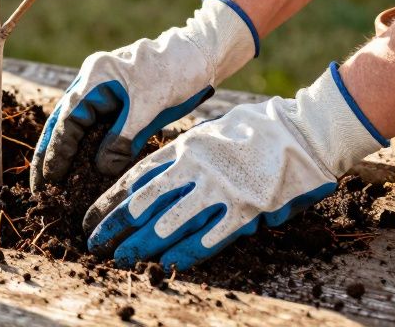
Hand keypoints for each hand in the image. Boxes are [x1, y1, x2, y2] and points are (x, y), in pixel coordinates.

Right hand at [30, 0, 258, 188]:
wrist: (200, 55)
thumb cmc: (176, 72)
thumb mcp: (150, 107)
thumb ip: (123, 139)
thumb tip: (100, 170)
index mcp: (95, 76)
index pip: (68, 119)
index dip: (57, 151)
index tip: (50, 179)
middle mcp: (92, 82)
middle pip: (63, 123)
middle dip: (51, 155)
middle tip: (40, 187)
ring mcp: (103, 91)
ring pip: (76, 127)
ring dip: (65, 154)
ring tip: (53, 184)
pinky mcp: (117, 102)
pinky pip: (96, 128)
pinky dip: (87, 149)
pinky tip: (81, 170)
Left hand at [84, 63, 387, 270]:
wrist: (303, 131)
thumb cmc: (256, 127)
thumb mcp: (211, 131)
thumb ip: (185, 154)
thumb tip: (161, 177)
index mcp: (185, 147)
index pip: (136, 177)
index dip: (110, 200)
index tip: (91, 216)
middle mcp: (196, 168)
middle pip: (144, 202)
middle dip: (115, 225)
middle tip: (93, 243)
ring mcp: (220, 189)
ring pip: (170, 222)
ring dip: (141, 244)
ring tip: (118, 258)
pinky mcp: (246, 209)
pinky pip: (210, 236)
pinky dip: (186, 253)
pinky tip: (167, 266)